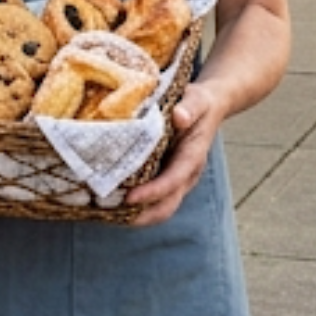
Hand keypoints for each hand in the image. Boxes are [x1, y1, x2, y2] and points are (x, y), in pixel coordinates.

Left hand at [124, 81, 221, 226]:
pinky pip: (153, 198)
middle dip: (142, 216)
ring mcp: (177, 179)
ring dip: (136, 215)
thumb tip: (179, 117)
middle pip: (167, 206)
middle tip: (110, 216)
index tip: (130, 198)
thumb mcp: (197, 99)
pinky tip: (112, 202)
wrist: (209, 107)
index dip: (153, 192)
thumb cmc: (199, 103)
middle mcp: (185, 174)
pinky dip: (135, 205)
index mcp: (192, 157)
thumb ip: (190, 107)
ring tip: (106, 214)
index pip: (173, 181)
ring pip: (160, 207)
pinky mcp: (167, 177)